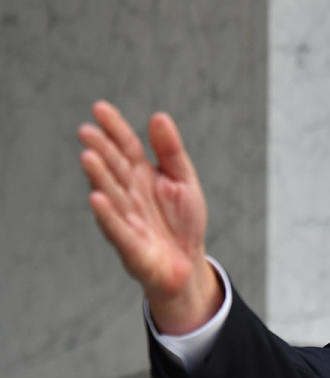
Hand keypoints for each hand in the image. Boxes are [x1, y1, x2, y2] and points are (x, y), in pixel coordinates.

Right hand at [78, 100, 222, 333]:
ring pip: (111, 195)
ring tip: (88, 157)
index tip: (99, 108)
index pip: (125, 147)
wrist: (187, 263)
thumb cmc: (181, 221)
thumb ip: (170, 151)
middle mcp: (129, 194)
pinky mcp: (129, 244)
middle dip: (102, 150)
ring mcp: (126, 218)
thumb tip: (158, 116)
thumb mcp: (183, 180)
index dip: (114, 128)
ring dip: (99, 177)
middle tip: (87, 131)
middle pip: (115, 168)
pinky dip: (107, 214)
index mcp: (141, 175)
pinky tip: (96, 198)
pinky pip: (116, 228)